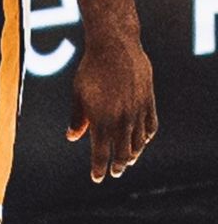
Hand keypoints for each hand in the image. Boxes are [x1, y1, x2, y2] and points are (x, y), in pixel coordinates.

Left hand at [66, 39, 156, 183]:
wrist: (115, 46)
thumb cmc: (91, 69)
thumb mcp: (79, 94)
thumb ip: (78, 117)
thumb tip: (72, 138)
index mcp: (101, 120)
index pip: (101, 154)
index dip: (99, 169)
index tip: (97, 178)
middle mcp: (121, 119)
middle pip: (122, 153)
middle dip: (118, 166)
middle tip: (115, 172)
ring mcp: (137, 111)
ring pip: (138, 142)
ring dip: (133, 153)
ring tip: (128, 160)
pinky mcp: (149, 100)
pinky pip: (151, 125)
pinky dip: (147, 136)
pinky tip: (143, 140)